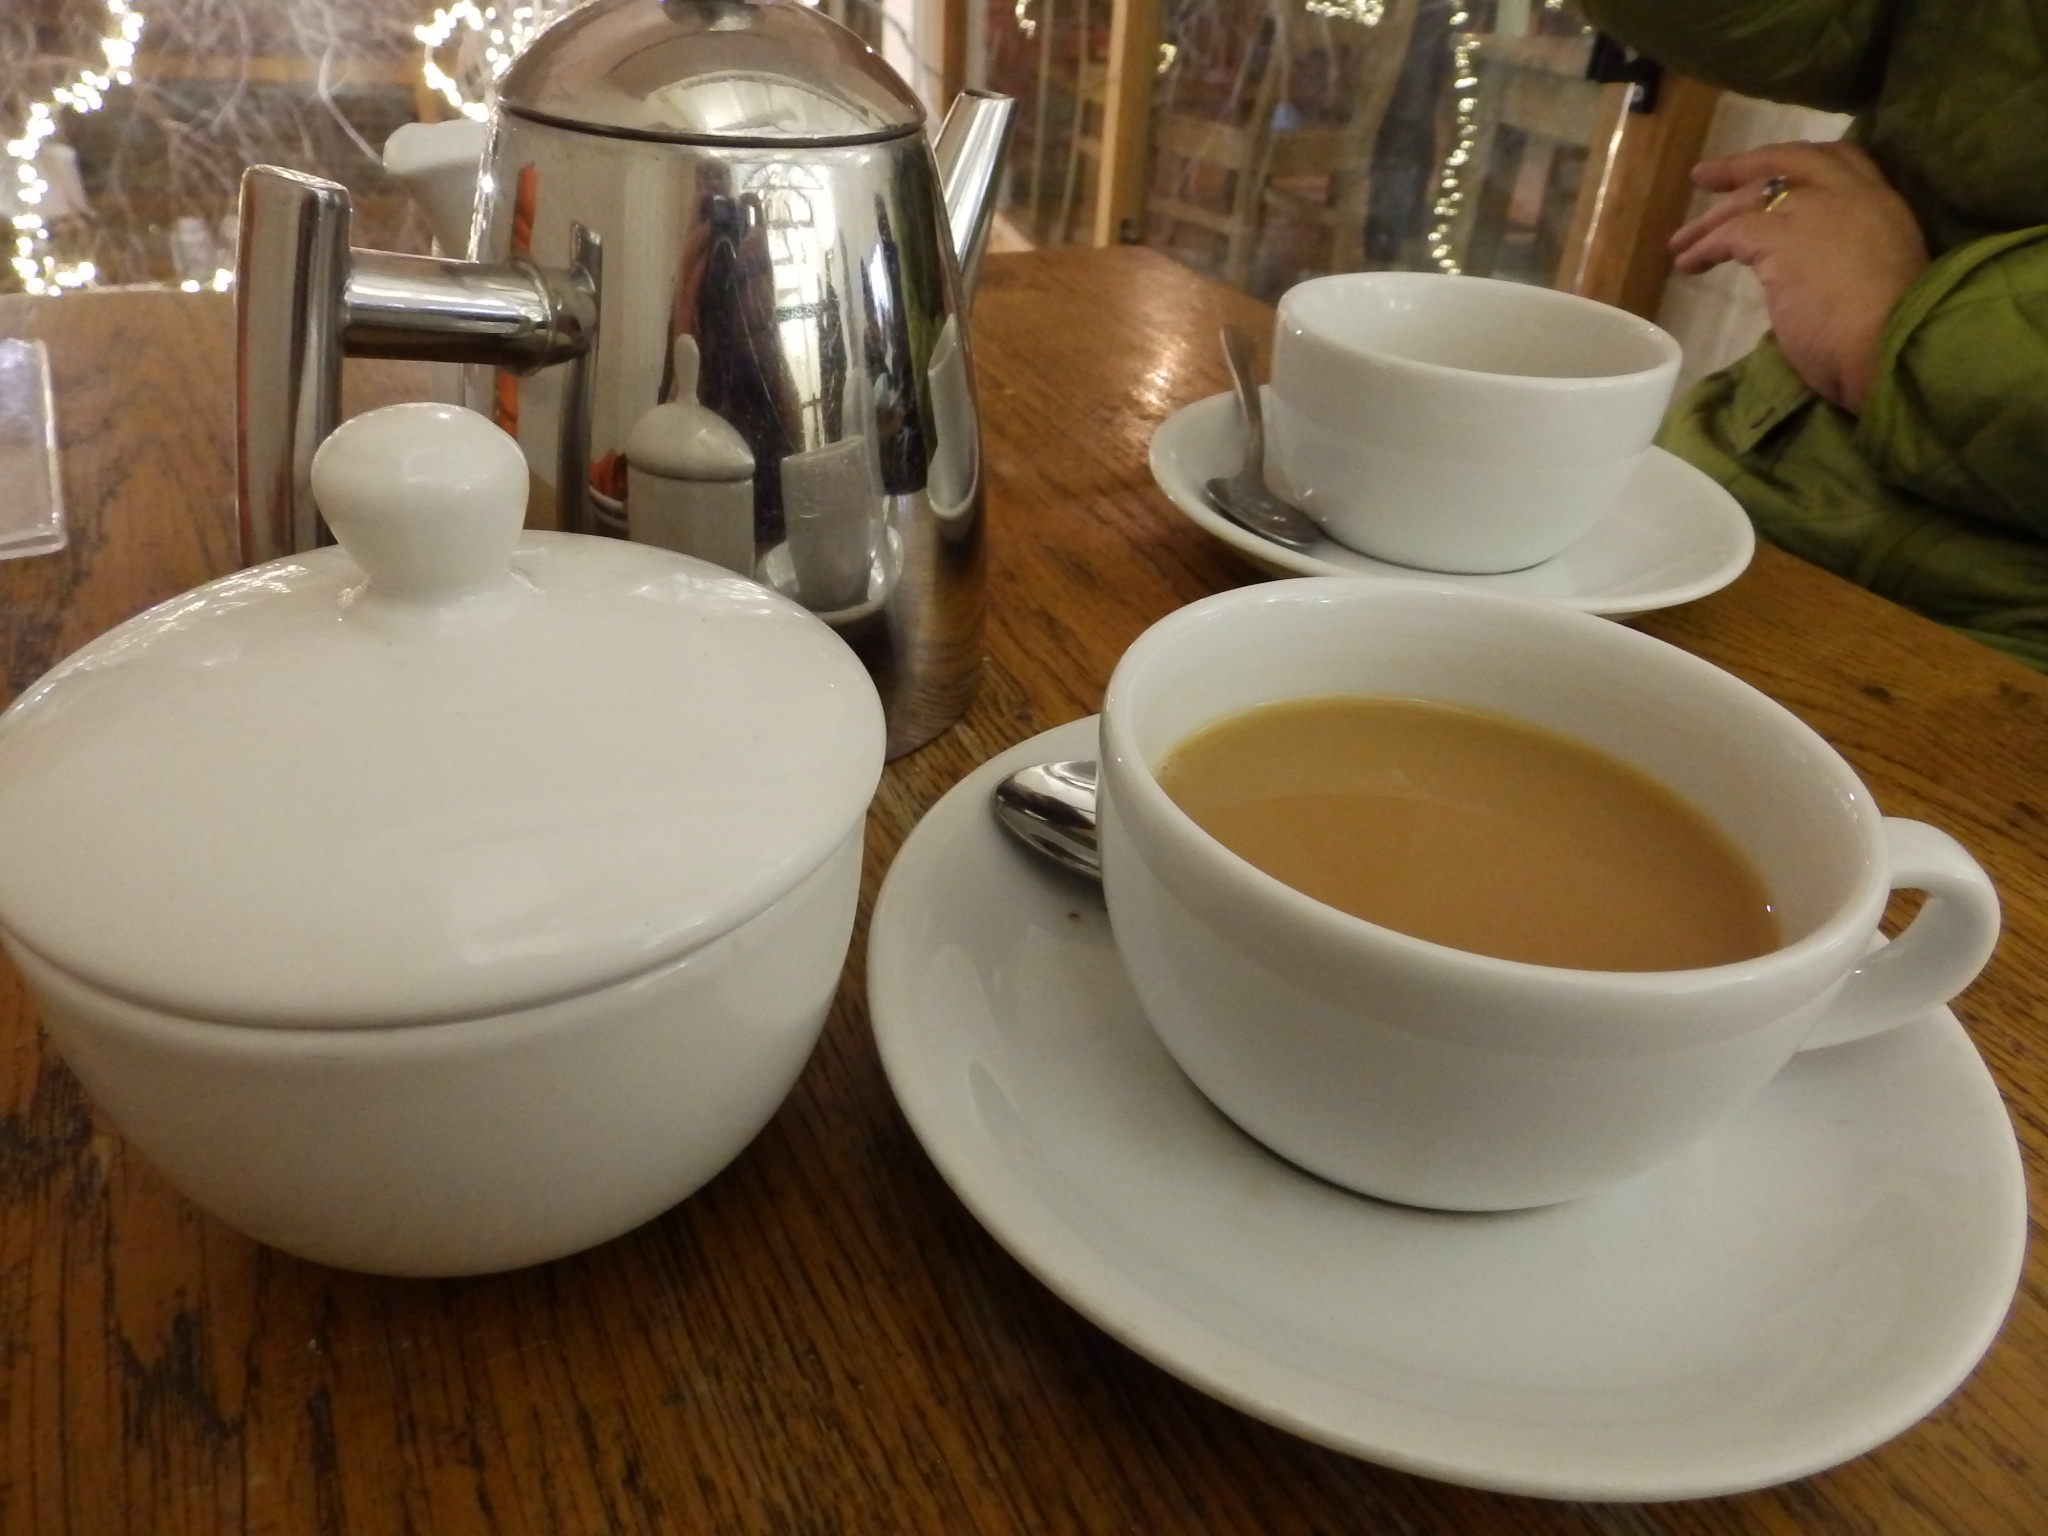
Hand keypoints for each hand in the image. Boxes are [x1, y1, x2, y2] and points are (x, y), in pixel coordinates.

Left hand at [1669, 141, 1928, 412]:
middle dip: (1744, 166)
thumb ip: (1845, 262)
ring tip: (1681, 243)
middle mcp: (1849, 196)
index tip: (1769, 170)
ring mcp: (1815, 211)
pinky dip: (1705, 248)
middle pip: (1789, 161)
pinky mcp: (1781, 238)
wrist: (1893, 346)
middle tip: (1705, 176)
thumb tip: (1806, 275)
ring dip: (1711, 220)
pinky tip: (1689, 265)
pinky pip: (1731, 233)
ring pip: (1751, 198)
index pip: (1841, 159)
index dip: (1799, 161)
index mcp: (1881, 204)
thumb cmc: (1889, 334)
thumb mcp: (1876, 278)